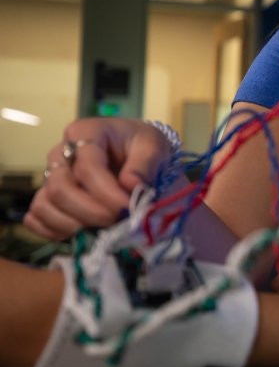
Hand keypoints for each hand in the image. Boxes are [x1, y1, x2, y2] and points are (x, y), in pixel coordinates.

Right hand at [23, 118, 175, 240]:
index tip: (128, 207)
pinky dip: (54, 231)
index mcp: (86, 133)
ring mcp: (51, 176)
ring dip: (73, 225)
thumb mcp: (153, 146)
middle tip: (116, 222)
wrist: (134, 152)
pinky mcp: (47, 196)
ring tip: (102, 229)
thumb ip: (145, 164)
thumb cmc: (141, 146)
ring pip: (44, 205)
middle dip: (89, 212)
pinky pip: (36, 218)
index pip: (87, 168)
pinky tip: (82, 233)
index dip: (107, 193)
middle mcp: (61, 153)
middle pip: (60, 189)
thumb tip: (131, 185)